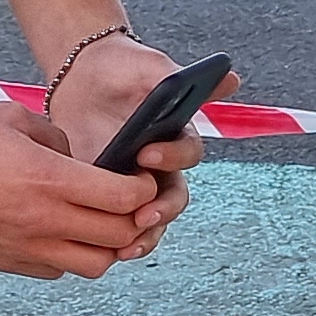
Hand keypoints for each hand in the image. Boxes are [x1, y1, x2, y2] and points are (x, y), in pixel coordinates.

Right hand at [0, 96, 170, 277]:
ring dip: (106, 245)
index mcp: (51, 180)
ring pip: (94, 265)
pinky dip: (69, 255)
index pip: (127, 199)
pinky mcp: (6, 263)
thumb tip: (80, 159)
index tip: (140, 176)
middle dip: (135, 218)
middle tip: (128, 201)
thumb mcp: (14, 118)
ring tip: (97, 221)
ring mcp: (25, 249)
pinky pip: (57, 270)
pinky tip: (59, 231)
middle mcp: (43, 221)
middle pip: (120, 237)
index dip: (143, 188)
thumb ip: (58, 138)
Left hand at [40, 33, 215, 259]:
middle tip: (142, 215)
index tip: (147, 153)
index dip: (173, 157)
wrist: (83, 74)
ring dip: (146, 236)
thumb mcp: (150, 67)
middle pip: (175, 198)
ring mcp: (136, 181)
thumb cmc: (124, 68)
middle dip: (163, 210)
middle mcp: (163, 164)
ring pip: (152, 219)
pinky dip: (117, 239)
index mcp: (177, 135)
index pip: (189, 153)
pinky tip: (105, 248)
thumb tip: (232, 78)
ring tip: (128, 246)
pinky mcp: (109, 192)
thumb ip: (183, 78)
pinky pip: (120, 224)